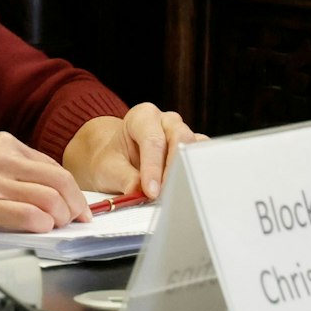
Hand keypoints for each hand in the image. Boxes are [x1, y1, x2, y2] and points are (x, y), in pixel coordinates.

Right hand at [0, 131, 88, 234]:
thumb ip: (8, 170)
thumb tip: (40, 191)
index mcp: (3, 144)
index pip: (52, 165)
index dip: (71, 188)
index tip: (76, 203)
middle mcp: (2, 158)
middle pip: (59, 180)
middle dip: (75, 203)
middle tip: (77, 219)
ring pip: (50, 198)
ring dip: (62, 217)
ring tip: (58, 226)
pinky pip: (30, 216)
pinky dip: (43, 225)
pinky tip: (40, 230)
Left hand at [61, 104, 202, 199]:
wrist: (117, 159)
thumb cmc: (112, 159)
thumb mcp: (108, 169)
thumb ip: (124, 178)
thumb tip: (138, 191)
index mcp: (142, 116)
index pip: (152, 140)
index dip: (153, 167)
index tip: (152, 192)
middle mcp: (166, 120)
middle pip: (179, 139)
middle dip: (174, 169)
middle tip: (166, 194)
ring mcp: (183, 132)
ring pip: (194, 147)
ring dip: (187, 171)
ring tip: (176, 194)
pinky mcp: (193, 148)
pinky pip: (201, 157)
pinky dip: (196, 173)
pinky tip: (188, 189)